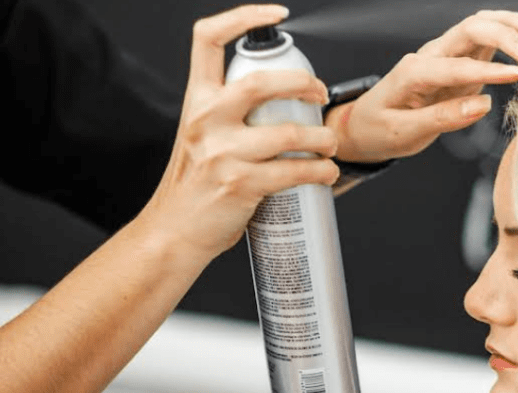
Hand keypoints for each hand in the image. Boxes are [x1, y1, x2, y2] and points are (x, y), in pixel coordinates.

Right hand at [141, 4, 340, 261]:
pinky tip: (326, 172)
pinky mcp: (240, 183)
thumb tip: (282, 100)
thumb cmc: (196, 185)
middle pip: (263, 82)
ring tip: (329, 145)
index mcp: (196, 100)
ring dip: (322, 138)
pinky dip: (320, 171)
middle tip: (320, 94)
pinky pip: (294, 171)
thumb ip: (231, 114)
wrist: (173, 231)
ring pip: (290, 133)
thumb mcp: (202, 135)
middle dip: (304, 84)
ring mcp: (222, 152)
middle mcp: (206, 119)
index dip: (244, 17)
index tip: (277, 14)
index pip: (209, 39)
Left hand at [330, 10, 517, 162]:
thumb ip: (443, 118)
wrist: (365, 125)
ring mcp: (444, 57)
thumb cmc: (380, 129)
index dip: (492, 70)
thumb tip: (482, 105)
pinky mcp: (456, 64)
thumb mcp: (405, 132)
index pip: (459, 66)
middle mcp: (430, 56)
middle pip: (471, 29)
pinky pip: (482, 42)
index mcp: (414, 72)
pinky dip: (506, 36)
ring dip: (509, 25)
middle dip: (505, 35)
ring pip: (479, 26)